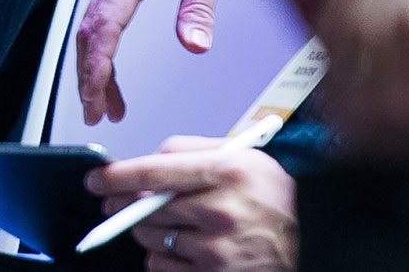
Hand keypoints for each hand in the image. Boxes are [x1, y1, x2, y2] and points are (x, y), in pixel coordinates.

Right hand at [77, 0, 233, 124]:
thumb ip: (200, 6)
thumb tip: (194, 45)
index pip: (107, 22)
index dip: (98, 63)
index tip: (97, 94)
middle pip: (90, 30)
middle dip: (90, 76)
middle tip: (98, 113)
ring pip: (90, 26)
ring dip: (93, 67)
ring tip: (106, 105)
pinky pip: (98, 17)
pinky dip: (99, 50)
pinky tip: (108, 74)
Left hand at [86, 136, 295, 271]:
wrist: (313, 241)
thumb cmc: (277, 199)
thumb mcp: (244, 156)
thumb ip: (193, 149)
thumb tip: (150, 157)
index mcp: (226, 172)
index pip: (154, 172)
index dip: (116, 176)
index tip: (96, 180)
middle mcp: (221, 210)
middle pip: (145, 208)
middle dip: (130, 206)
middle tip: (128, 204)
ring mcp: (217, 249)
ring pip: (150, 239)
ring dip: (149, 232)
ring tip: (176, 225)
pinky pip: (162, 268)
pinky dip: (162, 259)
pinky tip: (186, 249)